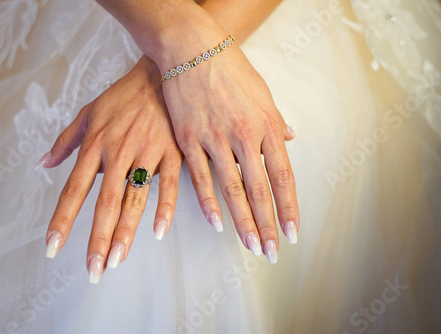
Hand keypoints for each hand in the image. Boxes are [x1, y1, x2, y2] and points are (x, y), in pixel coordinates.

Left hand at [41, 56, 182, 282]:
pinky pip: (170, 185)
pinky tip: (157, 232)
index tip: (53, 247)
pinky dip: (164, 209)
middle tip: (93, 269)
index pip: (74, 189)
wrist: (159, 74)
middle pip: (105, 202)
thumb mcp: (88, 113)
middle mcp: (118, 153)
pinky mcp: (172, 153)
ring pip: (134, 199)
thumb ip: (66, 141)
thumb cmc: (123, 96)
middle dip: (97, 238)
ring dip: (126, 232)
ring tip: (117, 260)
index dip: (62, 220)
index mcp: (95, 144)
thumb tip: (44, 164)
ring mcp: (147, 153)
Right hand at [160, 29, 298, 262]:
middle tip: (272, 251)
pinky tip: (217, 223)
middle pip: (259, 190)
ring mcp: (214, 139)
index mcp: (267, 125)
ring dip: (242, 221)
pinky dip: (208, 202)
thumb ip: (275, 121)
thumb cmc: (230, 68)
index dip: (288, 208)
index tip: (292, 232)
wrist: (192, 48)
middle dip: (268, 224)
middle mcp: (244, 136)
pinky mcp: (189, 139)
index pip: (282, 176)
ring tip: (251, 245)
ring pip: (231, 189)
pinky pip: (199, 178)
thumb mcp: (263, 92)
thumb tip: (290, 139)